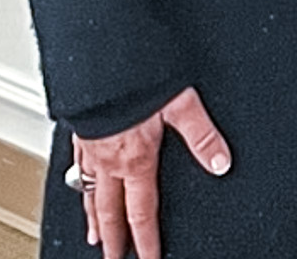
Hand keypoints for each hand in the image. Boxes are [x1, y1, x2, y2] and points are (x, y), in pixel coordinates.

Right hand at [72, 86, 230, 258]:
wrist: (102, 58)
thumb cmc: (139, 76)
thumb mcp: (181, 103)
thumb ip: (201, 134)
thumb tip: (220, 162)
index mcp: (136, 159)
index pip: (142, 211)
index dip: (146, 239)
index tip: (149, 258)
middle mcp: (110, 160)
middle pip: (111, 211)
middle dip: (114, 240)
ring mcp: (91, 148)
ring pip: (89, 194)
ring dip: (94, 218)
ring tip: (94, 237)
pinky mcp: (80, 132)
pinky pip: (76, 168)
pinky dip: (78, 184)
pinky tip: (79, 184)